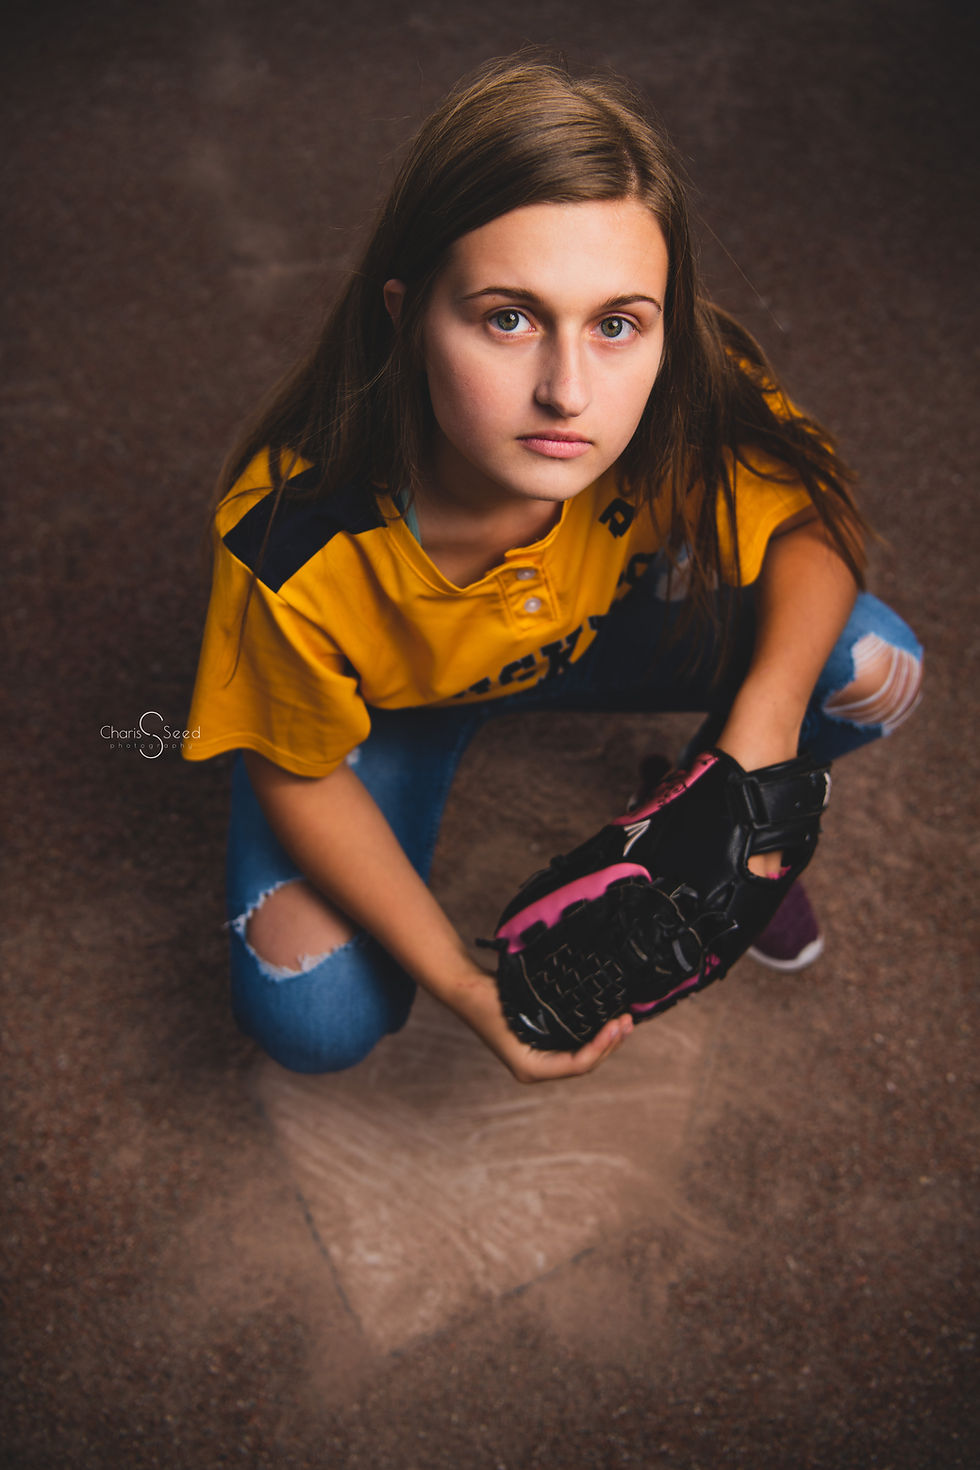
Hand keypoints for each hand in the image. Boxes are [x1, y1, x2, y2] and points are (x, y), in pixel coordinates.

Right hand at [448, 965, 633, 1082]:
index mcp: (530, 1068)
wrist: (465, 987)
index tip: (617, 1024)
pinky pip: (574, 1043)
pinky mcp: (542, 1042)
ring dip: (605, 1040)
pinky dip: (591, 1033)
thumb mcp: (517, 1007)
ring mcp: (540, 1056)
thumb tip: (590, 1013)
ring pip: (582, 1055)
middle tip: (628, 1020)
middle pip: (584, 1063)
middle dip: (610, 1044)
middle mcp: (537, 1067)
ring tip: (625, 1020)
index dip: (601, 1047)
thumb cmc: (486, 998)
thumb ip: (548, 1018)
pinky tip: (605, 1019)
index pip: (578, 1065)